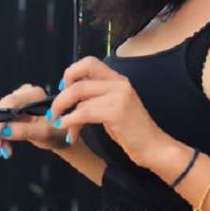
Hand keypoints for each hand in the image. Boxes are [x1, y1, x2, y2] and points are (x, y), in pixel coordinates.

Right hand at [0, 84, 68, 157]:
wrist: (62, 136)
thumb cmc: (58, 132)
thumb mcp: (44, 133)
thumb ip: (25, 131)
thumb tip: (3, 131)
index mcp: (35, 94)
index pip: (11, 101)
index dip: (1, 117)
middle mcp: (25, 94)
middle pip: (2, 108)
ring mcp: (19, 101)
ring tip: (5, 151)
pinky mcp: (14, 111)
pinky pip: (1, 122)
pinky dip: (1, 136)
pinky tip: (6, 148)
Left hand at [49, 56, 167, 168]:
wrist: (154, 147)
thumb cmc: (132, 132)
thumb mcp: (115, 108)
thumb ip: (98, 97)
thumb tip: (70, 97)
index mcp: (118, 80)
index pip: (89, 62)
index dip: (71, 73)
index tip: (63, 90)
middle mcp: (119, 83)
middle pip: (79, 77)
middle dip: (61, 94)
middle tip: (54, 111)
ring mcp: (119, 96)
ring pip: (78, 94)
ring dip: (62, 110)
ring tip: (60, 124)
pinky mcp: (117, 112)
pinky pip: (83, 112)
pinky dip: (70, 121)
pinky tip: (69, 132)